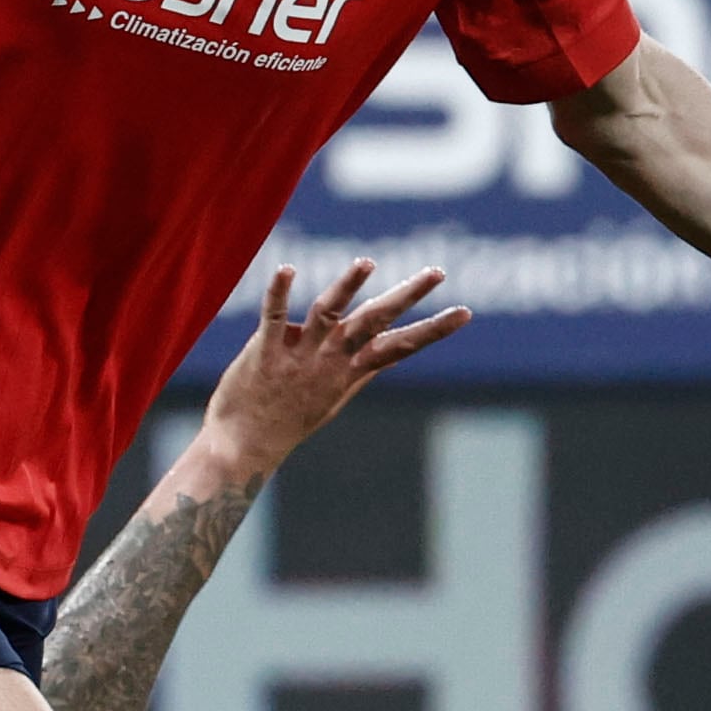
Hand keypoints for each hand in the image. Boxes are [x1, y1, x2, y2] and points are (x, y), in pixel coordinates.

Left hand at [197, 260, 470, 480]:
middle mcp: (330, 359)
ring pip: (328, 313)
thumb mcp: (333, 397)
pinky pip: (274, 317)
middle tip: (437, 272)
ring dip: (348, 287)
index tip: (465, 312)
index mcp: (350, 370)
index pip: (401, 345)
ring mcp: (299, 355)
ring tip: (367, 263)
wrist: (245, 447)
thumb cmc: (288, 419)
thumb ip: (358, 370)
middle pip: (374, 321)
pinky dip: (279, 292)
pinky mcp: (265, 351)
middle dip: (408, 295)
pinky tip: (285, 268)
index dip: (434, 329)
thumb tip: (387, 352)